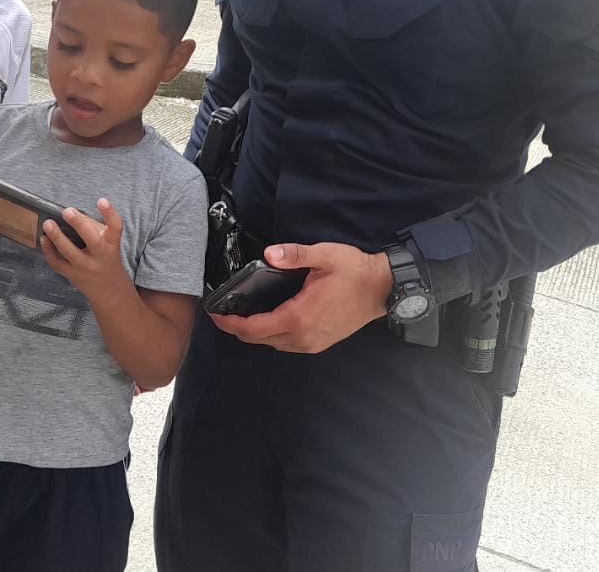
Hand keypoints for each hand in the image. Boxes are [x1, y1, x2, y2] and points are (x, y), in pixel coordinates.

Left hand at [40, 199, 128, 303]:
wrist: (109, 289)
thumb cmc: (106, 256)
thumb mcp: (107, 241)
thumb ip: (92, 226)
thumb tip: (71, 213)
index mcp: (112, 242)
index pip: (116, 226)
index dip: (110, 213)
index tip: (101, 201)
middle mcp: (101, 254)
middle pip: (93, 240)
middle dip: (79, 225)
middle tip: (67, 211)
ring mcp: (86, 267)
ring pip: (70, 253)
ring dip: (57, 237)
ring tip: (47, 223)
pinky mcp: (73, 275)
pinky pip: (58, 264)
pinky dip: (49, 252)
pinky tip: (44, 239)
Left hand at [210, 243, 393, 353]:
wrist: (383, 290)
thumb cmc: (355, 272)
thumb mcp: (324, 256)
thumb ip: (293, 255)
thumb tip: (269, 254)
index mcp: (298, 316)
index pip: (253, 328)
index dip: (230, 323)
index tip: (215, 314)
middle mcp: (302, 336)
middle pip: (258, 340)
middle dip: (237, 329)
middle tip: (223, 314)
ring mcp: (312, 343)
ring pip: (273, 344)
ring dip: (255, 334)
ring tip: (243, 316)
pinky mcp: (320, 343)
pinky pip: (287, 344)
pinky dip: (273, 335)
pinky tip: (270, 320)